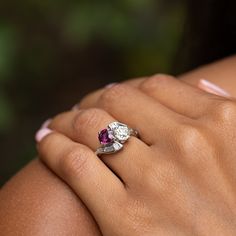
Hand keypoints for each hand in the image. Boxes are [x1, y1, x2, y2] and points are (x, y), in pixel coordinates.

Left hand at [37, 75, 235, 234]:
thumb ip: (226, 115)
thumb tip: (204, 84)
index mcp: (223, 124)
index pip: (155, 87)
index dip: (129, 89)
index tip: (113, 98)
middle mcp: (190, 144)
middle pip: (118, 99)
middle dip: (94, 100)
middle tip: (82, 109)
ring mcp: (157, 180)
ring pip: (90, 125)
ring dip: (68, 119)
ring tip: (59, 123)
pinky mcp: (126, 219)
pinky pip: (75, 163)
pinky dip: (53, 146)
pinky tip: (46, 141)